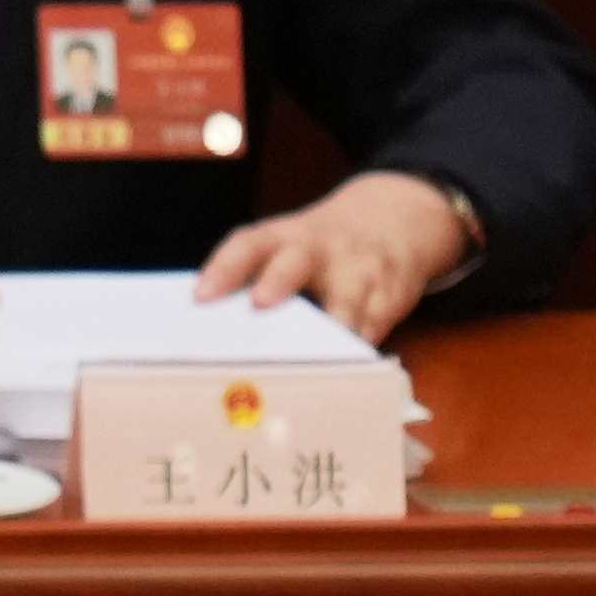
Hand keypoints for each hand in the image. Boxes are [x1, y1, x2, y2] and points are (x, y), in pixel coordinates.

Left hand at [194, 170, 470, 341]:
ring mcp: (359, 270)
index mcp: (283, 237)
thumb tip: (202, 340)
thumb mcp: (287, 248)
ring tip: (313, 358)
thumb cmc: (318, 250)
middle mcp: (321, 248)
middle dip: (279, 281)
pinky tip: (343, 376)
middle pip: (297, 260)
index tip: (201, 296)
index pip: (248, 245)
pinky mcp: (389, 296)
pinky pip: (374, 326)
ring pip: (346, 299)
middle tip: (259, 304)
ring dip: (330, 326)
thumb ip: (251, 282)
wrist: (394, 218)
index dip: (224, 268)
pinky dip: (358, 353)